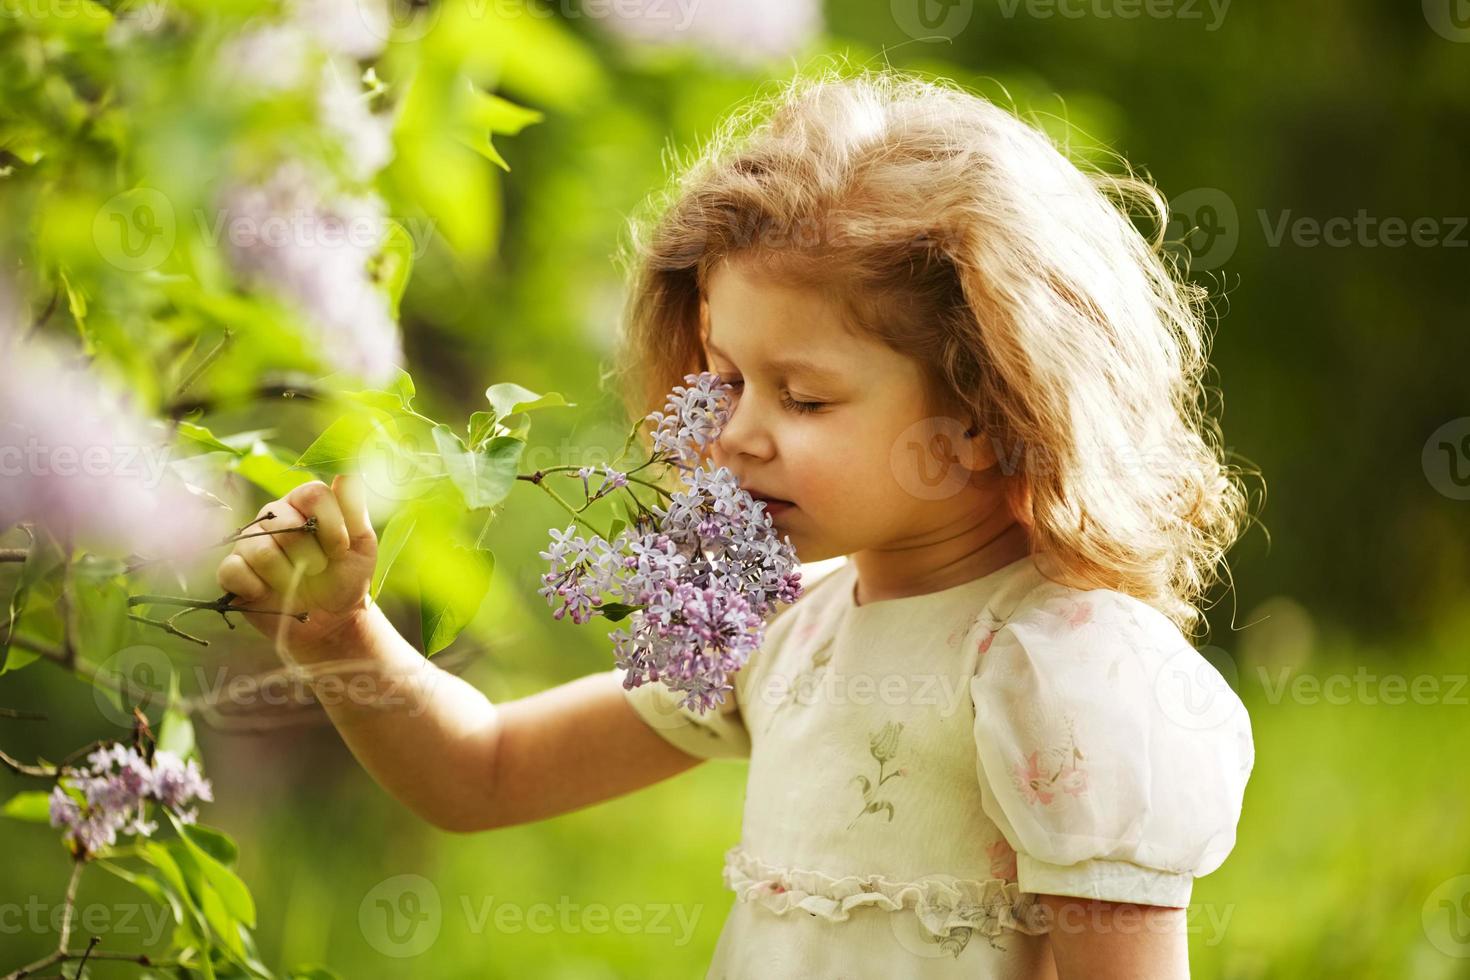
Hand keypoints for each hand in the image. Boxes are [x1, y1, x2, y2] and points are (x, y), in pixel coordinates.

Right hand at [216, 474, 378, 660]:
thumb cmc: (347, 576)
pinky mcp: (232, 571)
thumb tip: (349, 468)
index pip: (312, 494)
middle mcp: (272, 515)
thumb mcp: (362, 543)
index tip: (341, 550)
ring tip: (296, 583)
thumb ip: (354, 507)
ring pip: (261, 551)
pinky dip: (257, 589)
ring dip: (287, 577)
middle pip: (284, 524)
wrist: (331, 620)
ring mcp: (248, 541)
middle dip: (310, 557)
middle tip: (318, 570)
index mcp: (303, 502)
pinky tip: (269, 594)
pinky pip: (233, 572)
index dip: (331, 526)